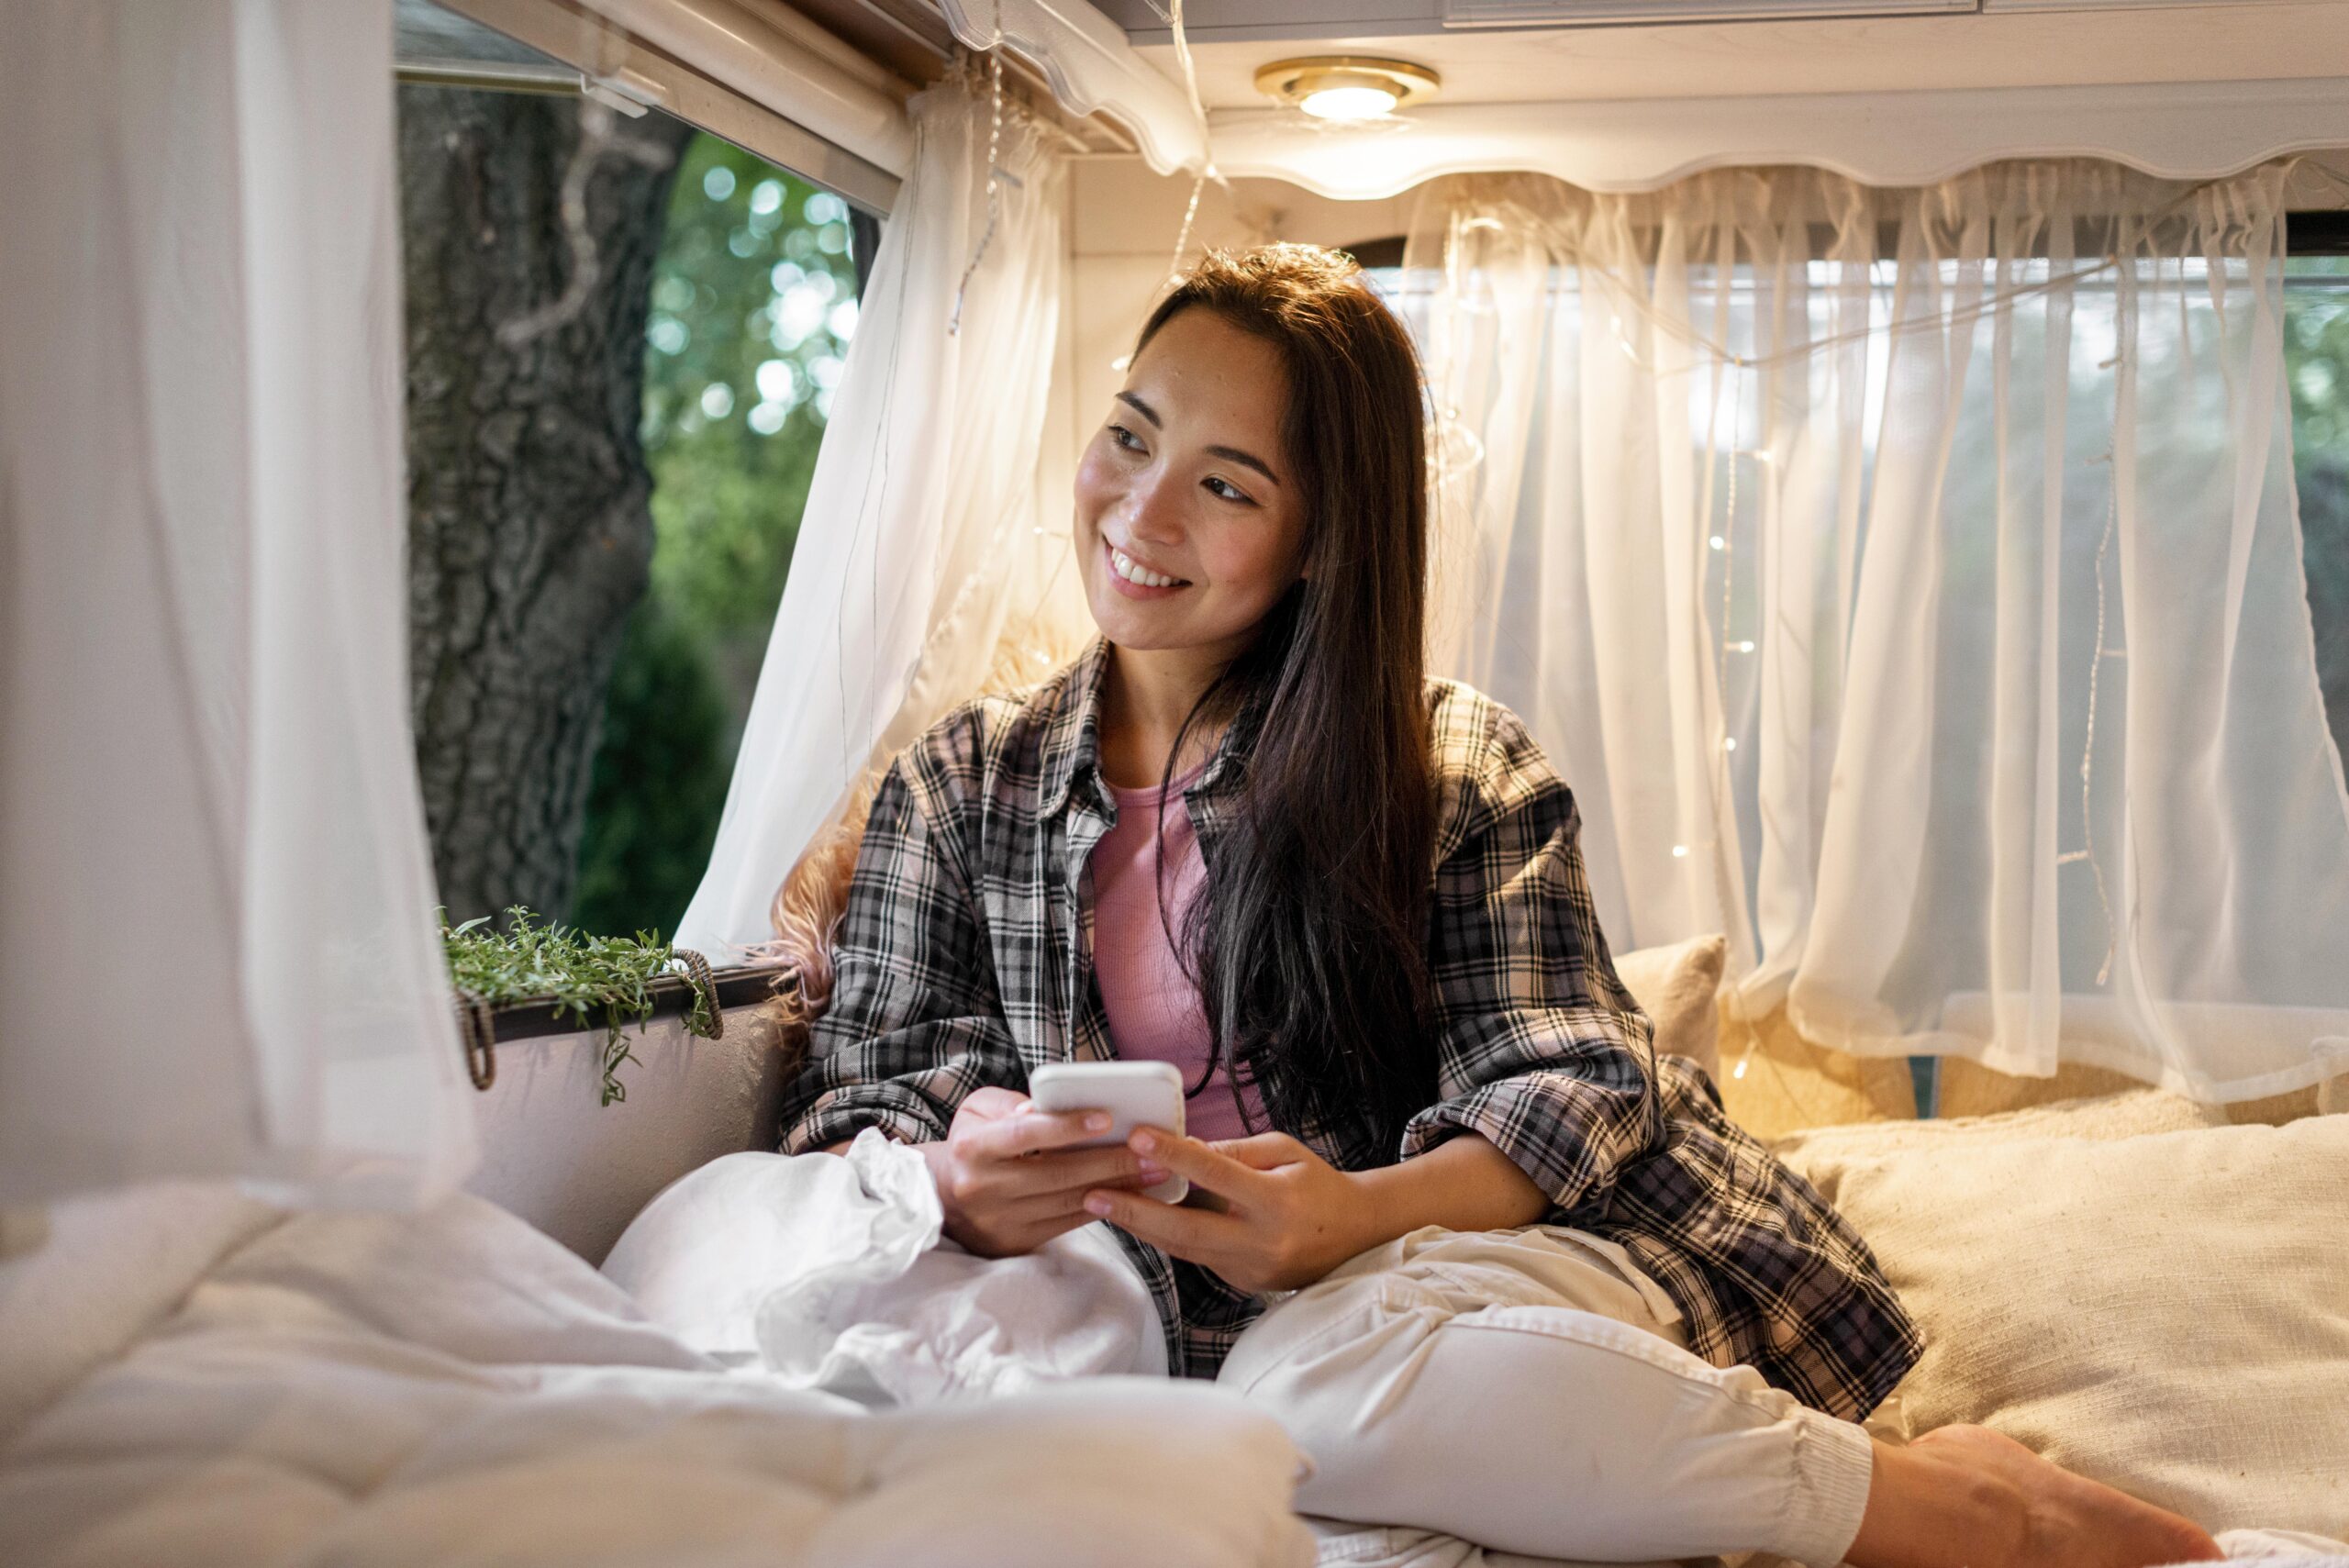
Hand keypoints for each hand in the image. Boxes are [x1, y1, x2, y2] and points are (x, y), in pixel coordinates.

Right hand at [921, 1087, 1169, 1257]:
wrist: (943, 1196)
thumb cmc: (973, 1142)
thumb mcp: (978, 1110)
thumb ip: (1013, 1103)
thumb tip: (1044, 1107)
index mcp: (974, 1148)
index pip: (1023, 1135)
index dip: (1065, 1127)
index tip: (1107, 1118)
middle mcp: (984, 1188)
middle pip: (1055, 1174)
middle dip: (1109, 1161)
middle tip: (1152, 1151)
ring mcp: (1001, 1221)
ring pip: (1067, 1202)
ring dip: (1117, 1187)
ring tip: (1154, 1171)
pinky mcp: (1016, 1242)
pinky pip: (1068, 1224)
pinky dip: (1103, 1207)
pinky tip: (1131, 1194)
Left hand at [1080, 1129, 1373, 1294]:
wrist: (1354, 1236)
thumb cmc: (1315, 1183)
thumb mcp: (1284, 1151)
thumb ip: (1235, 1152)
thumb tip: (1186, 1148)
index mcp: (1277, 1201)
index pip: (1216, 1174)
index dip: (1174, 1156)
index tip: (1137, 1137)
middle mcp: (1263, 1241)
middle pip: (1188, 1229)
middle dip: (1137, 1212)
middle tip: (1093, 1194)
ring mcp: (1252, 1269)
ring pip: (1185, 1249)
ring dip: (1142, 1228)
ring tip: (1102, 1205)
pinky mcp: (1243, 1283)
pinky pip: (1198, 1256)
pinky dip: (1167, 1237)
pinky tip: (1139, 1220)